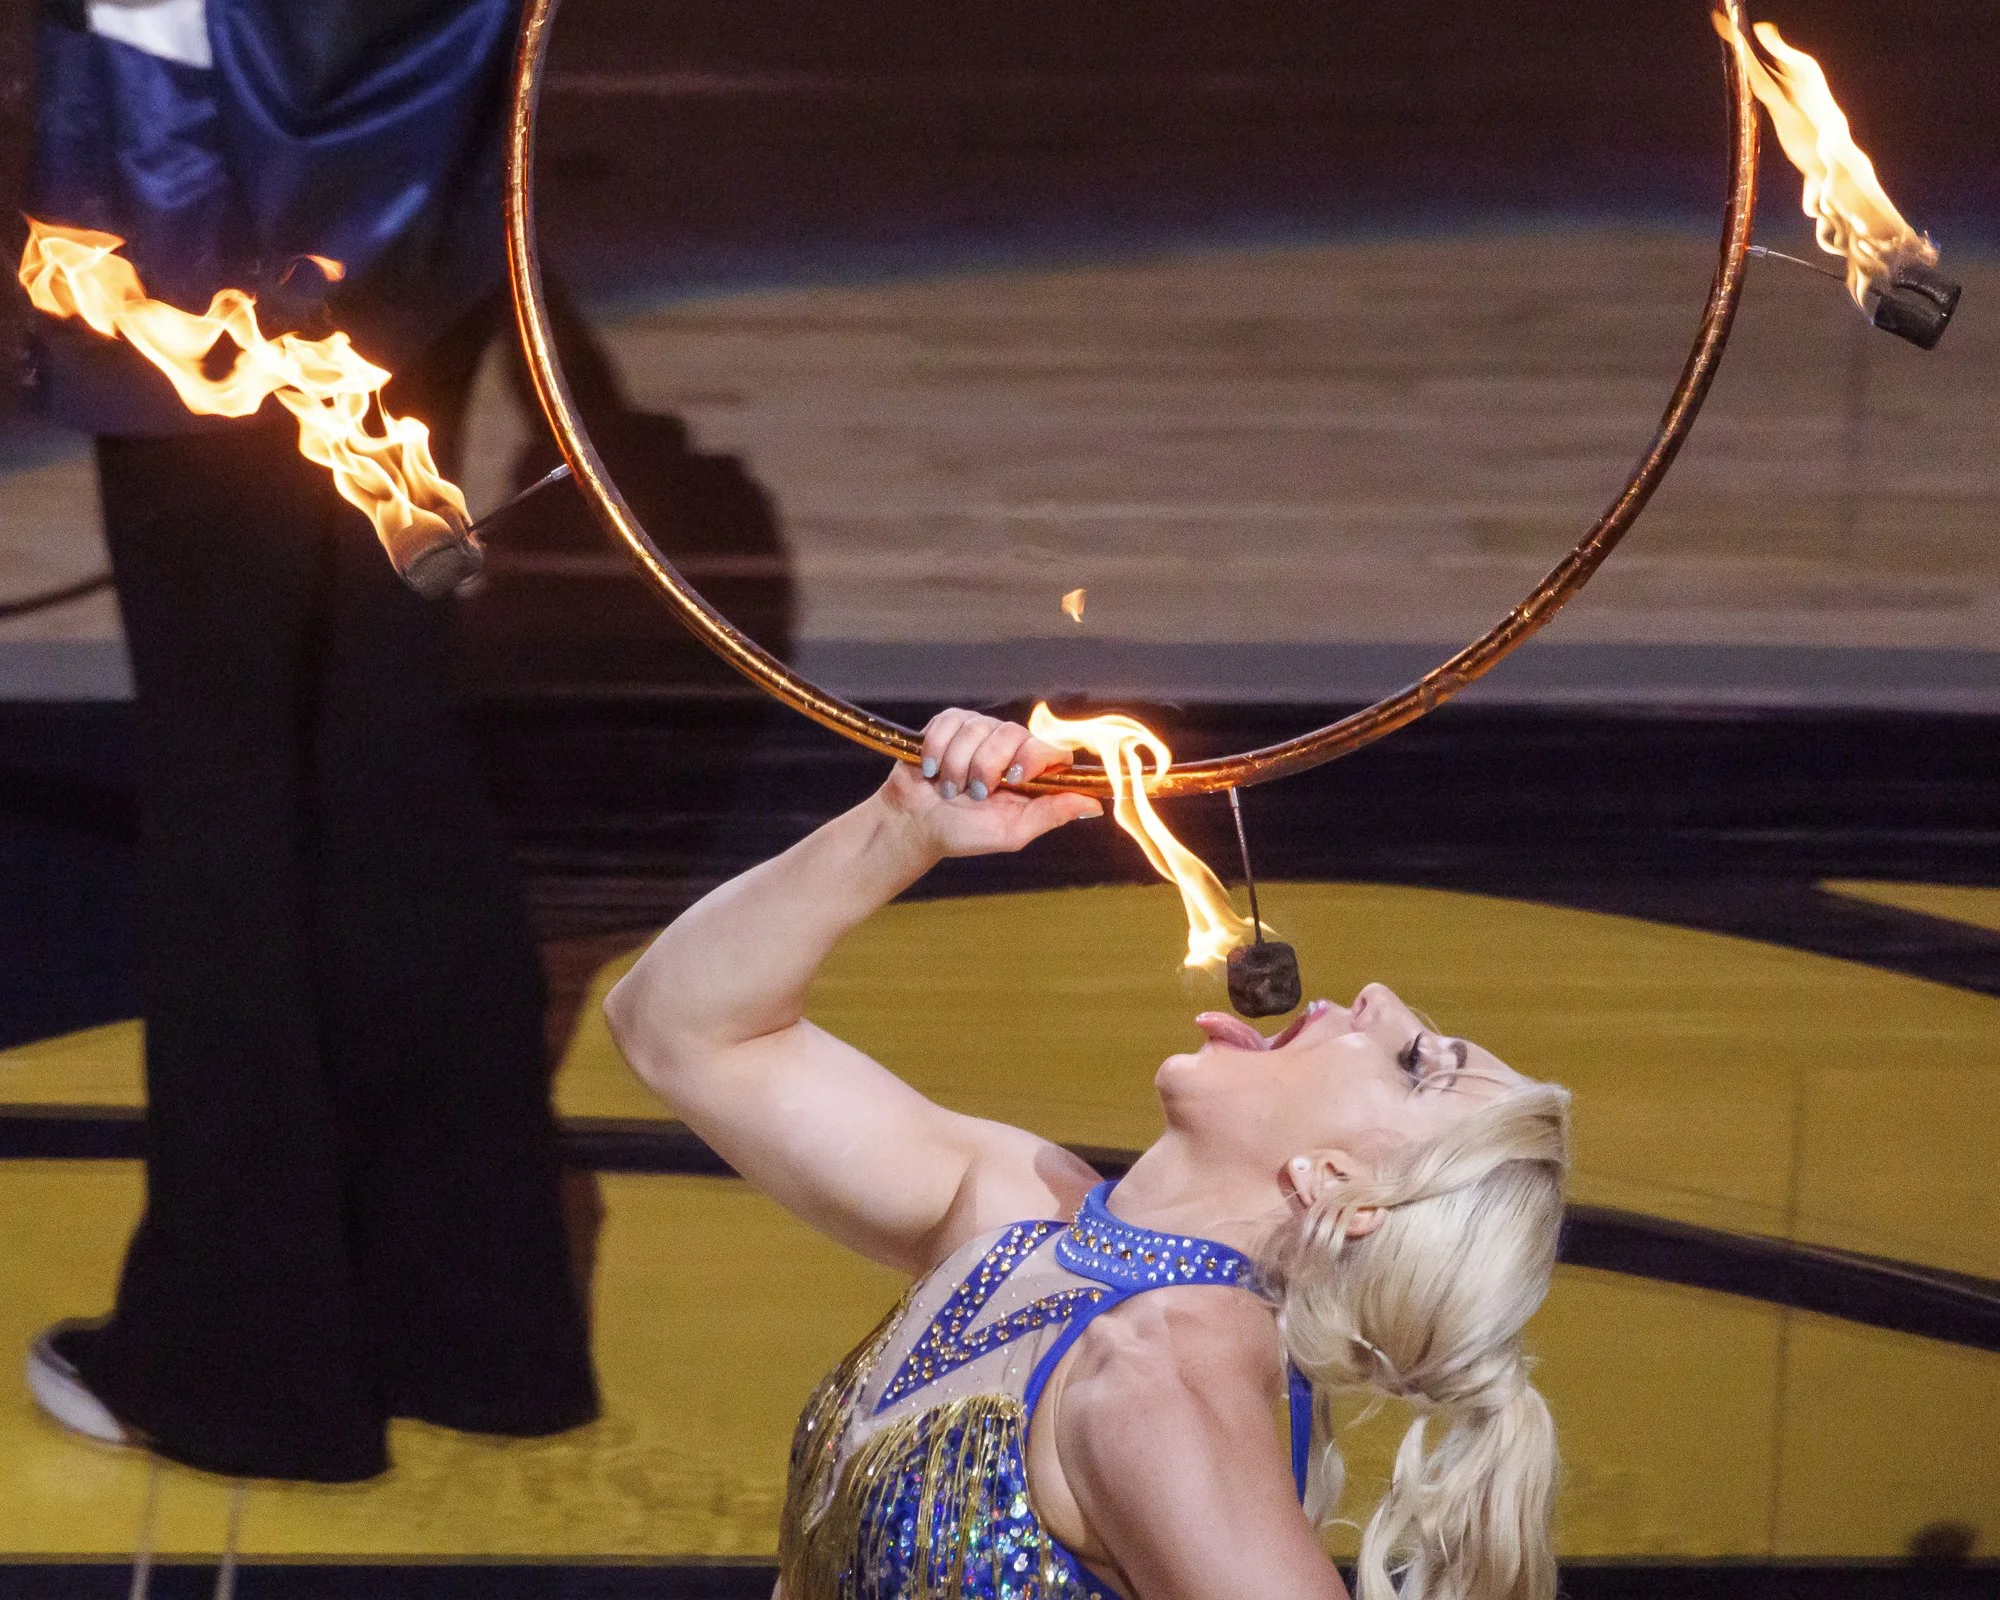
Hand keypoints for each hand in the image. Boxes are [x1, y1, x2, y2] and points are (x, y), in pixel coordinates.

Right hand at [881, 710, 1102, 857]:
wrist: (915, 824)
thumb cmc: (964, 832)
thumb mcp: (1012, 832)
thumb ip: (1052, 814)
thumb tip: (1094, 805)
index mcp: (1030, 771)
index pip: (1050, 748)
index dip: (1034, 758)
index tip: (1013, 778)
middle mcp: (1009, 745)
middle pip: (1012, 734)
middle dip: (986, 767)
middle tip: (973, 793)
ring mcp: (980, 730)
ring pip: (977, 729)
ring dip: (957, 765)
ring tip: (948, 788)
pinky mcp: (950, 722)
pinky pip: (950, 722)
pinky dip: (938, 749)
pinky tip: (932, 769)